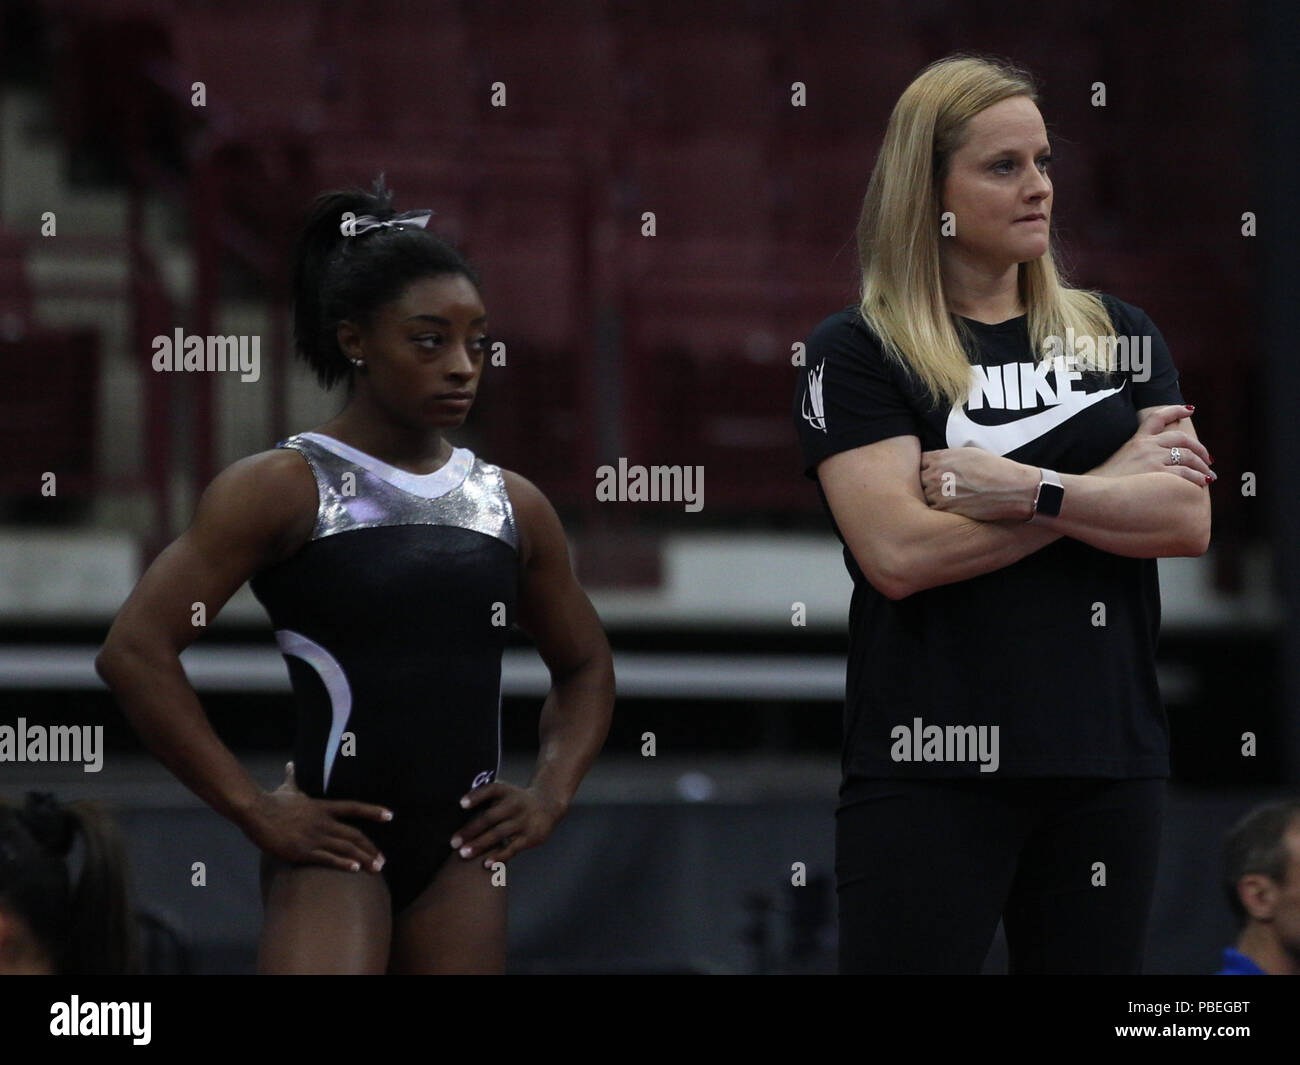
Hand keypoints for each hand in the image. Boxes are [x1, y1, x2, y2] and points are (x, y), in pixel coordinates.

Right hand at [242, 761, 391, 873]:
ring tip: (377, 868)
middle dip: (371, 848)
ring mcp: (314, 836)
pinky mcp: (302, 851)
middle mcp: (323, 822)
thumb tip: (291, 764)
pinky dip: (343, 864)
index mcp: (323, 807)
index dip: (373, 811)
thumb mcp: (288, 788)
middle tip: (383, 861)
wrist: (256, 811)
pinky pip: (328, 858)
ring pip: (345, 848)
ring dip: (363, 859)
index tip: (390, 816)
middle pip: (354, 835)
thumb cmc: (272, 801)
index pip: (354, 807)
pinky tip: (356, 870)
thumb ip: (294, 778)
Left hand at [449, 780, 566, 868]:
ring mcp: (523, 821)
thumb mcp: (504, 793)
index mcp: (505, 791)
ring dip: (480, 844)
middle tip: (454, 842)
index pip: (490, 790)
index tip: (462, 804)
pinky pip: (512, 848)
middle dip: (471, 830)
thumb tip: (457, 813)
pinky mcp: (530, 837)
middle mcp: (514, 804)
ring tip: (464, 853)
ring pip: (499, 834)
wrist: (547, 805)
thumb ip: (484, 800)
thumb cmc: (515, 801)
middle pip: (490, 818)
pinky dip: (499, 856)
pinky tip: (486, 864)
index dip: (476, 796)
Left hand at [920, 446, 1037, 520]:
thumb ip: (946, 458)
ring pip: (922, 498)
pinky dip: (937, 511)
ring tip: (942, 500)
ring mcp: (937, 494)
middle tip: (935, 488)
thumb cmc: (993, 469)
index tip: (928, 473)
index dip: (923, 469)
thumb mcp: (968, 453)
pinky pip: (931, 511)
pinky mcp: (945, 510)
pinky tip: (948, 509)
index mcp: (939, 459)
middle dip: (923, 484)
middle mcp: (934, 475)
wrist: (1011, 488)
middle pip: (916, 481)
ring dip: (929, 499)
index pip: (918, 463)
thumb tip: (935, 462)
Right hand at [1091, 405, 1213, 485]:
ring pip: (1188, 456)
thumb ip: (1135, 457)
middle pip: (1182, 439)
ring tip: (1208, 475)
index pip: (1158, 417)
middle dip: (1200, 449)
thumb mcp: (1119, 461)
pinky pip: (1187, 473)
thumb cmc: (1105, 483)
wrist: (1095, 495)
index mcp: (1137, 440)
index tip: (1190, 409)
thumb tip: (1150, 466)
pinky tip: (1203, 483)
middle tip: (1208, 459)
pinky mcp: (1158, 474)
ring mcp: (1153, 459)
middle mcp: (1147, 446)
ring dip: (1202, 465)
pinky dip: (1198, 478)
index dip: (1176, 410)